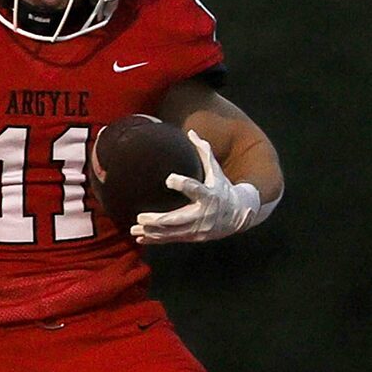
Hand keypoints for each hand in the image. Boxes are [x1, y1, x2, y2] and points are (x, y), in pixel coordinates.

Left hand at [131, 132, 261, 244]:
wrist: (238, 215)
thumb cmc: (223, 188)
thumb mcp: (217, 171)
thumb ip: (204, 152)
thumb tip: (190, 132)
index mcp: (209, 195)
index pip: (196, 189)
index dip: (183, 184)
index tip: (169, 179)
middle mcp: (203, 214)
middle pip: (178, 219)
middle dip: (158, 220)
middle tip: (141, 216)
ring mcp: (198, 228)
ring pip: (172, 233)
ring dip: (152, 232)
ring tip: (134, 229)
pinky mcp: (193, 237)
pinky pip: (172, 239)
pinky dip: (156, 240)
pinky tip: (141, 238)